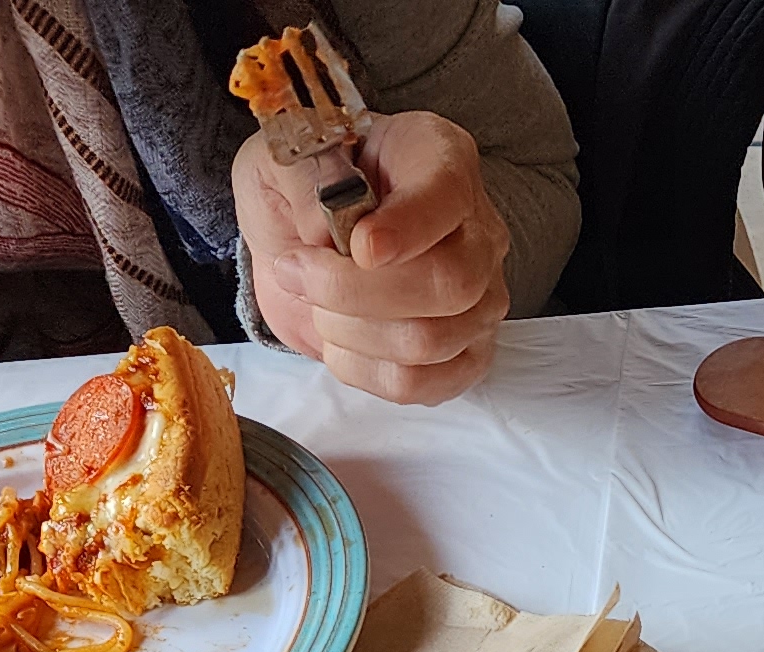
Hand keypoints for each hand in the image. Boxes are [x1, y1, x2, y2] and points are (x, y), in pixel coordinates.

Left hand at [235, 112, 512, 406]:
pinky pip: (421, 385)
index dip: (405, 230)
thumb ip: (303, 176)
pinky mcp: (464, 355)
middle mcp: (477, 230)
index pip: (447, 197)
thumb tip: (326, 232)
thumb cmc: (306, 188)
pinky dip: (363, 371)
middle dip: (354, 291)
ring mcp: (480, 299)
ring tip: (317, 304)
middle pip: (450, 284)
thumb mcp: (283, 155)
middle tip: (298, 272)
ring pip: (430, 341)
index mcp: (440, 159)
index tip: (357, 246)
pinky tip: (340, 340)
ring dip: (349, 331)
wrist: (305, 236)